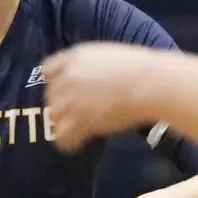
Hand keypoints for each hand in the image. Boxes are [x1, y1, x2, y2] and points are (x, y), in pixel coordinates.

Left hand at [42, 43, 162, 151]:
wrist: (149, 84)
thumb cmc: (139, 67)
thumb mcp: (107, 55)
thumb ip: (89, 65)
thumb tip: (88, 77)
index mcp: (74, 58)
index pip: (48, 70)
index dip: (54, 80)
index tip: (62, 88)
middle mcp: (68, 78)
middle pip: (50, 95)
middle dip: (60, 103)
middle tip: (74, 111)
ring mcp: (72, 101)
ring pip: (54, 116)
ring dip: (62, 122)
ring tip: (74, 129)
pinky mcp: (81, 122)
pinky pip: (63, 137)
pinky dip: (68, 142)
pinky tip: (76, 143)